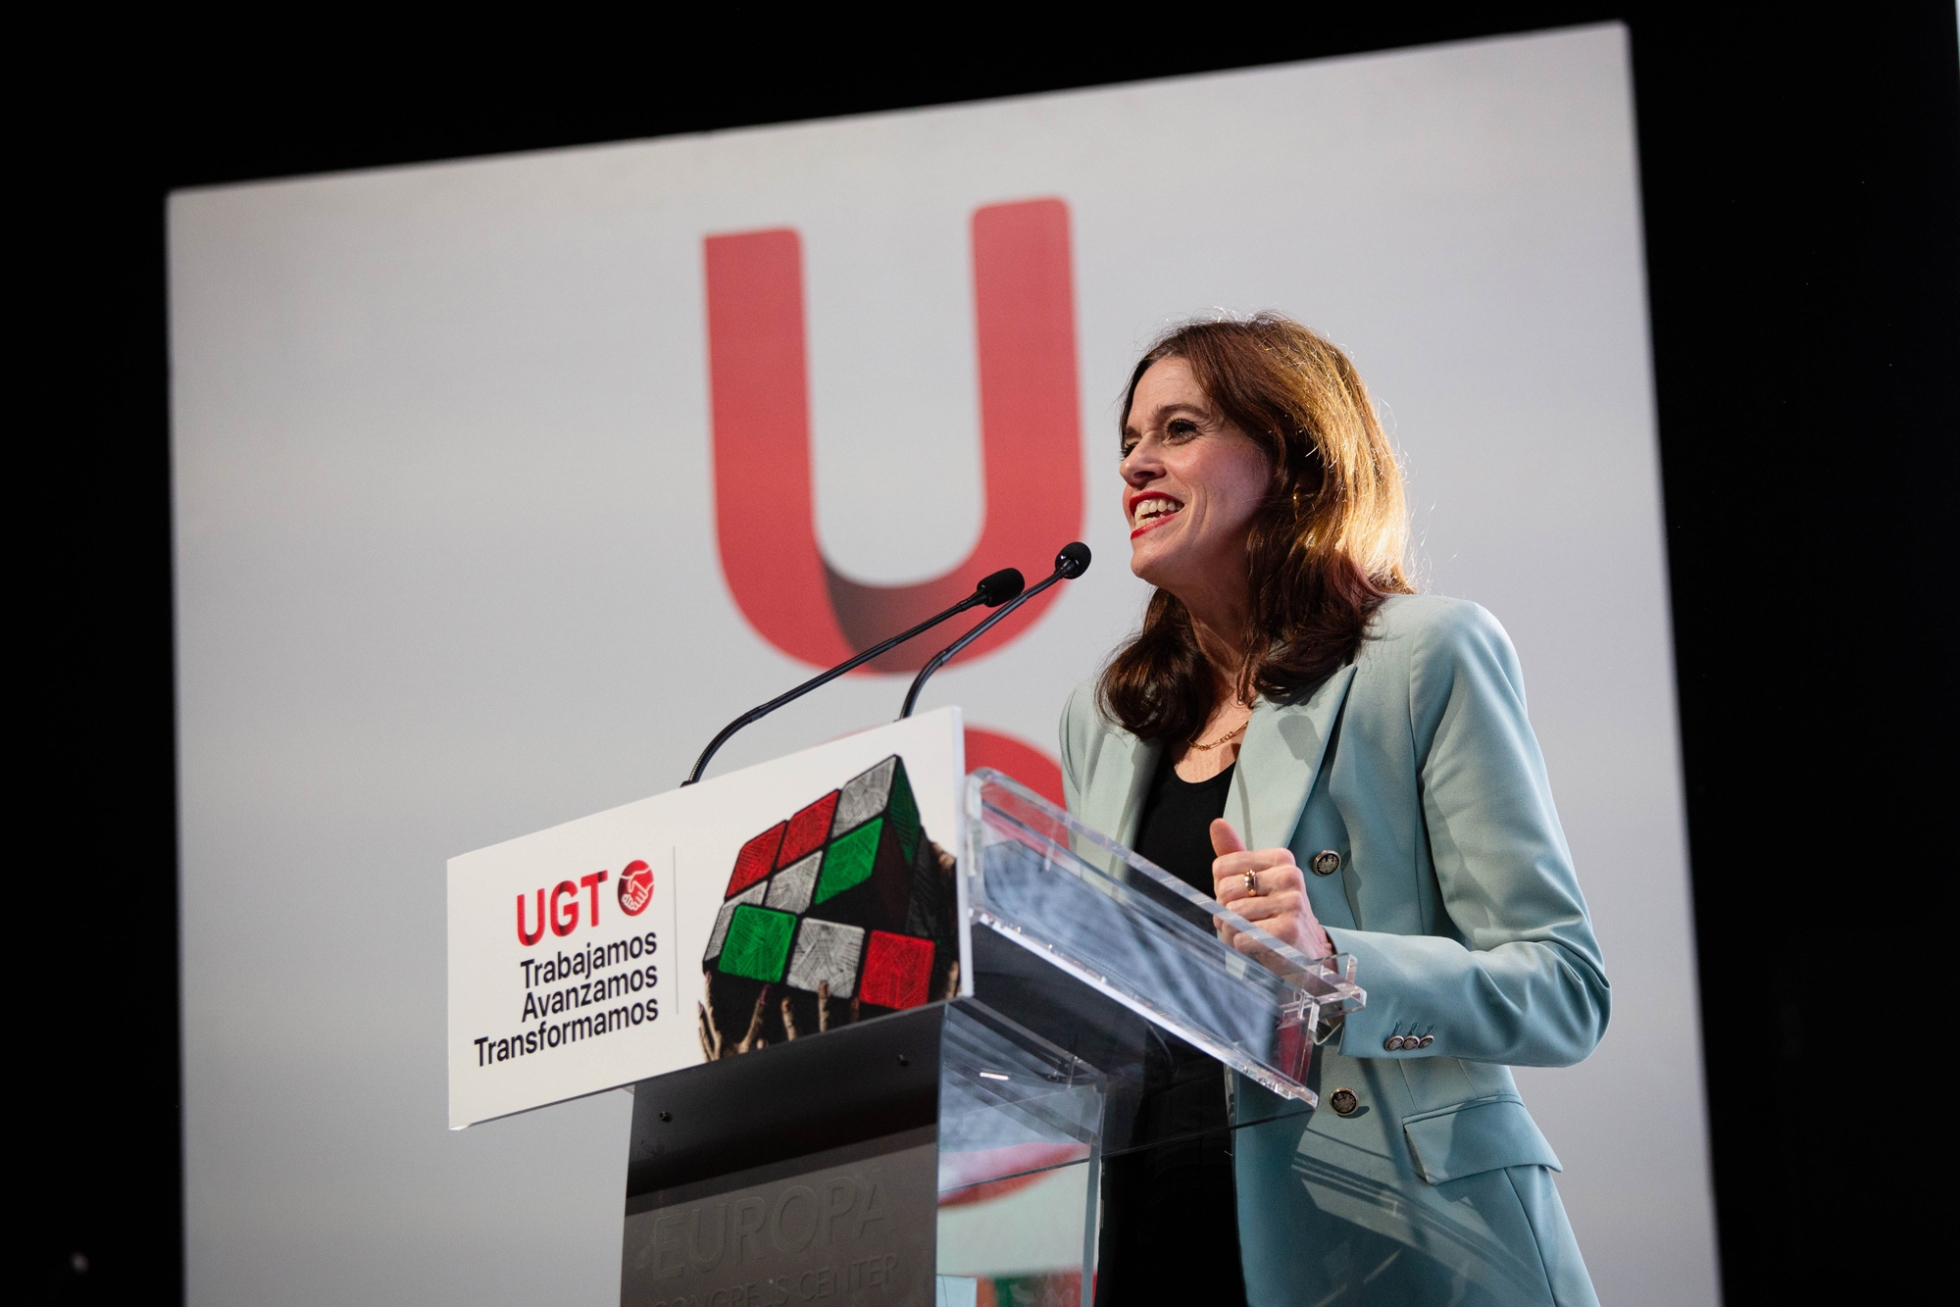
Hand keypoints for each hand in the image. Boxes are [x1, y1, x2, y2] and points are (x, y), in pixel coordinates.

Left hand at [1209, 819, 1333, 962]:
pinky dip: (1241, 945)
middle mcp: (1290, 877)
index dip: (1222, 888)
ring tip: (1252, 931)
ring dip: (1233, 930)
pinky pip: (1242, 936)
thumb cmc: (1275, 913)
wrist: (1304, 949)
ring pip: (1232, 915)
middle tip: (1246, 918)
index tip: (1242, 896)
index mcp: (1280, 859)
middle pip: (1225, 890)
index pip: (1222, 867)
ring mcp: (1292, 903)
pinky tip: (1258, 944)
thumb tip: (1217, 824)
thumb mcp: (1255, 880)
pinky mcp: (1289, 930)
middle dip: (1226, 910)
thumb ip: (1234, 854)